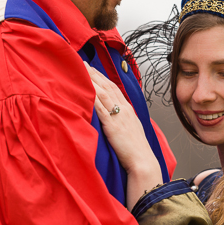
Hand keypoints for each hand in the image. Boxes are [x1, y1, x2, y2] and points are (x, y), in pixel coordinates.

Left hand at [84, 62, 161, 209]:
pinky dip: (92, 97)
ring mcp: (119, 116)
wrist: (142, 161)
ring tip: (81, 71)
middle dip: (95, 74)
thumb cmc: (137, 150)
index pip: (114, 88)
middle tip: (83, 63)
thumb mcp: (132, 130)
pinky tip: (84, 90)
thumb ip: (123, 121)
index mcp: (129, 110)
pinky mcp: (112, 125)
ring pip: (103, 93)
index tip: (93, 69)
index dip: (102, 77)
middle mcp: (124, 109)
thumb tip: (115, 118)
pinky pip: (100, 108)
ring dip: (92, 80)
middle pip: (107, 86)